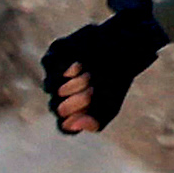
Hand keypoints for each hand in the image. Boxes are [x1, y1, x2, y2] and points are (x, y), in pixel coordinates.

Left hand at [42, 0, 163, 133]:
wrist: (122, 47)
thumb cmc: (116, 78)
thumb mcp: (110, 105)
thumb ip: (94, 121)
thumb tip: (71, 126)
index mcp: (72, 111)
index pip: (65, 124)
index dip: (79, 115)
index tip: (93, 107)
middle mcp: (59, 96)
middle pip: (59, 108)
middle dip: (81, 99)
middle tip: (96, 88)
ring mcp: (52, 78)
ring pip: (53, 89)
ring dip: (76, 83)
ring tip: (91, 74)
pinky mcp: (51, 59)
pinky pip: (52, 69)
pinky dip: (69, 68)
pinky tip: (80, 65)